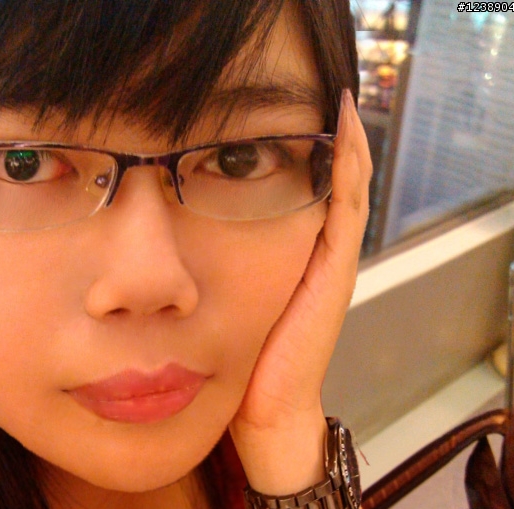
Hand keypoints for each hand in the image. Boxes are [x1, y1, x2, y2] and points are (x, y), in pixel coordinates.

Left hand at [230, 90, 372, 477]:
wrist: (264, 413)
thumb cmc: (237, 367)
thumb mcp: (222, 309)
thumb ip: (212, 277)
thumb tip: (164, 254)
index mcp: (287, 261)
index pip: (295, 193)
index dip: (287, 153)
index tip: (272, 117)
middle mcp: (315, 255)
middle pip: (325, 181)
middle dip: (318, 137)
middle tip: (315, 90)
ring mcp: (330, 261)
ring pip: (343, 185)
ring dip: (339, 140)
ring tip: (331, 96)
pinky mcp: (335, 271)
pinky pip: (347, 205)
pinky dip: (349, 165)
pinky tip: (341, 129)